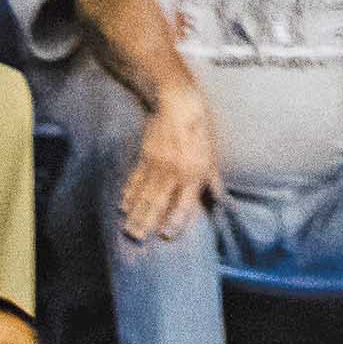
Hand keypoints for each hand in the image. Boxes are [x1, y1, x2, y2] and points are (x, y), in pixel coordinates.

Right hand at [123, 90, 221, 245]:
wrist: (180, 104)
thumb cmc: (200, 130)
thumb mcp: (211, 154)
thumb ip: (212, 179)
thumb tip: (218, 197)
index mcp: (194, 173)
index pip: (183, 204)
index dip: (175, 222)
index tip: (165, 236)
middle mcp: (175, 172)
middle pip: (158, 203)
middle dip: (147, 222)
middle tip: (138, 238)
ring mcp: (158, 165)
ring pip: (144, 194)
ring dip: (135, 213)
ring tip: (128, 228)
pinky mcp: (146, 156)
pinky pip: (136, 179)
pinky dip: (129, 192)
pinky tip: (124, 204)